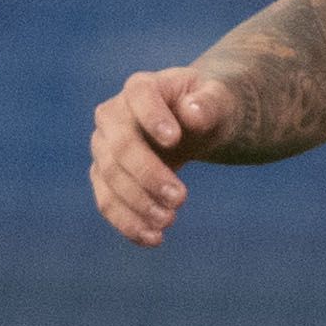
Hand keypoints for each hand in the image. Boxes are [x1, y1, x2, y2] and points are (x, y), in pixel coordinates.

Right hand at [87, 68, 235, 244]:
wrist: (195, 121)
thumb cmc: (208, 106)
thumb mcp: (220, 100)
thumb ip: (210, 103)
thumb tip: (193, 113)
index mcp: (142, 87)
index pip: (139, 97)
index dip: (153, 118)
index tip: (175, 141)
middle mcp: (114, 116)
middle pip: (120, 146)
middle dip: (147, 174)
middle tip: (181, 198)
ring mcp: (104, 146)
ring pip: (108, 177)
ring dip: (136, 203)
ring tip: (168, 221)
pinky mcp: (106, 175)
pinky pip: (107, 201)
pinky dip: (127, 222)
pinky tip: (152, 239)